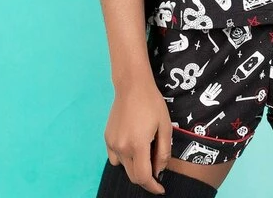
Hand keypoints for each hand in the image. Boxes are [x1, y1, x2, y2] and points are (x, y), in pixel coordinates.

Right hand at [104, 77, 172, 194]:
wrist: (132, 85)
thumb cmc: (152, 103)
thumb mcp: (165, 126)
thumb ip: (163, 151)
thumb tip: (159, 170)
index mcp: (138, 145)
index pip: (143, 177)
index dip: (152, 186)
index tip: (160, 188)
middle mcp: (122, 147)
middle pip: (133, 175)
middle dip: (146, 177)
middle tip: (156, 167)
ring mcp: (112, 143)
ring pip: (123, 167)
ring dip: (135, 167)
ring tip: (144, 152)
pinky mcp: (107, 138)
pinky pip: (115, 158)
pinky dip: (124, 159)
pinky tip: (132, 146)